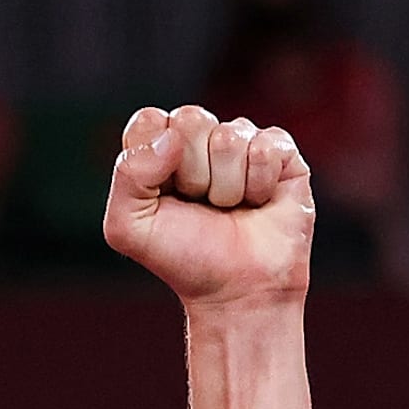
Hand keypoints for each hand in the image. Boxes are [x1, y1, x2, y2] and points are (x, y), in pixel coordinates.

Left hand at [103, 105, 312, 310]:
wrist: (237, 290)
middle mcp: (200, 138)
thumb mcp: (128, 227)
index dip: (156, 160)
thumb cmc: (183, 257)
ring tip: (229, 208)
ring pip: (229, 137)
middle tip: (200, 204)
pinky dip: (259, 186)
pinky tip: (258, 203)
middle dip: (193, 174)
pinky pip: (265, 147)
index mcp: (158, 147)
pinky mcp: (280, 152)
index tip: (165, 195)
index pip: (150, 120)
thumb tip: (172, 138)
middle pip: (191, 118)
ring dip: (227, 187)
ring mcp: (241, 142)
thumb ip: (128, 175)